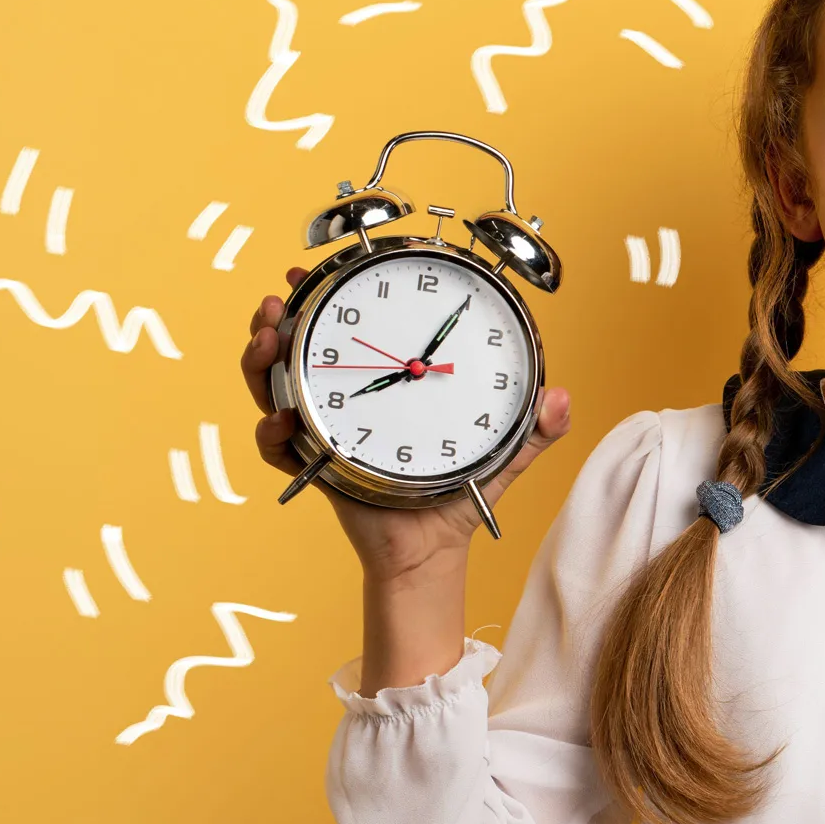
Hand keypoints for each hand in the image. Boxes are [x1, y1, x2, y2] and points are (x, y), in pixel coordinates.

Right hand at [240, 268, 574, 585]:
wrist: (433, 550)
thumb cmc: (463, 492)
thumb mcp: (504, 450)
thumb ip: (536, 426)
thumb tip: (562, 399)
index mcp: (390, 381)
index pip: (351, 328)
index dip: (325, 297)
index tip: (314, 273)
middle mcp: (348, 398)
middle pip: (295, 349)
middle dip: (277, 321)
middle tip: (278, 305)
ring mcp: (326, 428)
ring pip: (274, 386)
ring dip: (262, 361)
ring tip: (268, 341)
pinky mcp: (315, 464)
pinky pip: (278, 446)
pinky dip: (271, 432)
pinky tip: (281, 420)